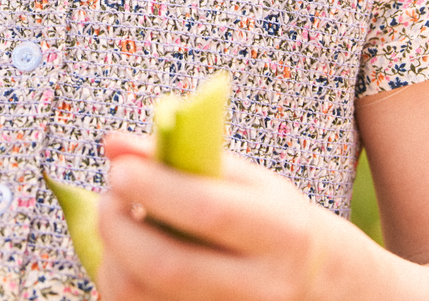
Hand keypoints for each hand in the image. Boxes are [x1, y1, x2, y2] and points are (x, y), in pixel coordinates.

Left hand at [98, 133, 347, 300]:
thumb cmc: (273, 219)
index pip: (209, 211)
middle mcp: (262, 287)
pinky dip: (119, 287)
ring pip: (147, 300)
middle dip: (120, 227)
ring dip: (112, 259)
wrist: (320, 286)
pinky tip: (124, 261)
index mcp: (281, 232)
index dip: (155, 188)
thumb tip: (113, 144)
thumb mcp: (248, 180)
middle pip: (169, 267)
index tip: (119, 169)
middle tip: (108, 197)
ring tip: (116, 226)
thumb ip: (183, 154)